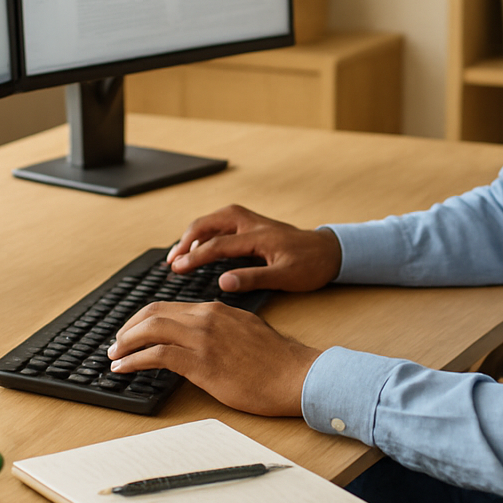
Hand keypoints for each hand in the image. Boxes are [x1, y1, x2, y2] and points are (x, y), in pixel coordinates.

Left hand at [107, 301, 321, 416]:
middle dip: (129, 328)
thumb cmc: (278, 361)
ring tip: (114, 356)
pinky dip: (134, 360)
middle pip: (153, 313)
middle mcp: (207, 317)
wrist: (297, 375)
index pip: (169, 306)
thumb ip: (223, 329)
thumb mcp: (247, 332)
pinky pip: (156, 355)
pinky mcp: (201, 362)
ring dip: (125, 343)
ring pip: (150, 329)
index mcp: (218, 309)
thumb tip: (203, 340)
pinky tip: (123, 369)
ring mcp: (203, 338)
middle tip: (117, 343)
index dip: (144, 319)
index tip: (133, 331)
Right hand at [167, 204, 341, 293]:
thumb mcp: (285, 277)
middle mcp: (251, 223)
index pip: (216, 245)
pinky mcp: (253, 224)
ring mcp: (252, 221)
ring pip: (214, 219)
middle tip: (172, 259)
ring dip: (195, 233)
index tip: (176, 269)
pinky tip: (202, 245)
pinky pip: (223, 222)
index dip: (193, 257)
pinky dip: (207, 231)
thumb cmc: (311, 265)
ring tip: (180, 252)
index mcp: (257, 236)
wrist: (330, 251)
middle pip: (209, 223)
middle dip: (186, 239)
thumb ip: (253, 279)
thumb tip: (223, 282)